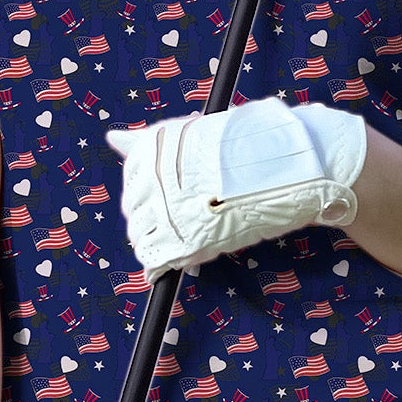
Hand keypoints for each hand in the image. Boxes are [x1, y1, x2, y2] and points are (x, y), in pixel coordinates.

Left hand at [107, 98, 366, 277]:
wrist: (290, 165)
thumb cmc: (247, 147)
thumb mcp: (194, 136)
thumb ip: (149, 143)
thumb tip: (112, 137)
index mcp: (155, 146)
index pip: (132, 179)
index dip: (148, 193)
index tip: (168, 197)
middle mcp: (155, 175)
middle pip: (133, 209)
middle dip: (150, 219)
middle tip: (180, 220)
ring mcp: (169, 208)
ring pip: (142, 236)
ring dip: (156, 242)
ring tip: (184, 238)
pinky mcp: (187, 239)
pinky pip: (157, 259)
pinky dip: (160, 264)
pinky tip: (175, 263)